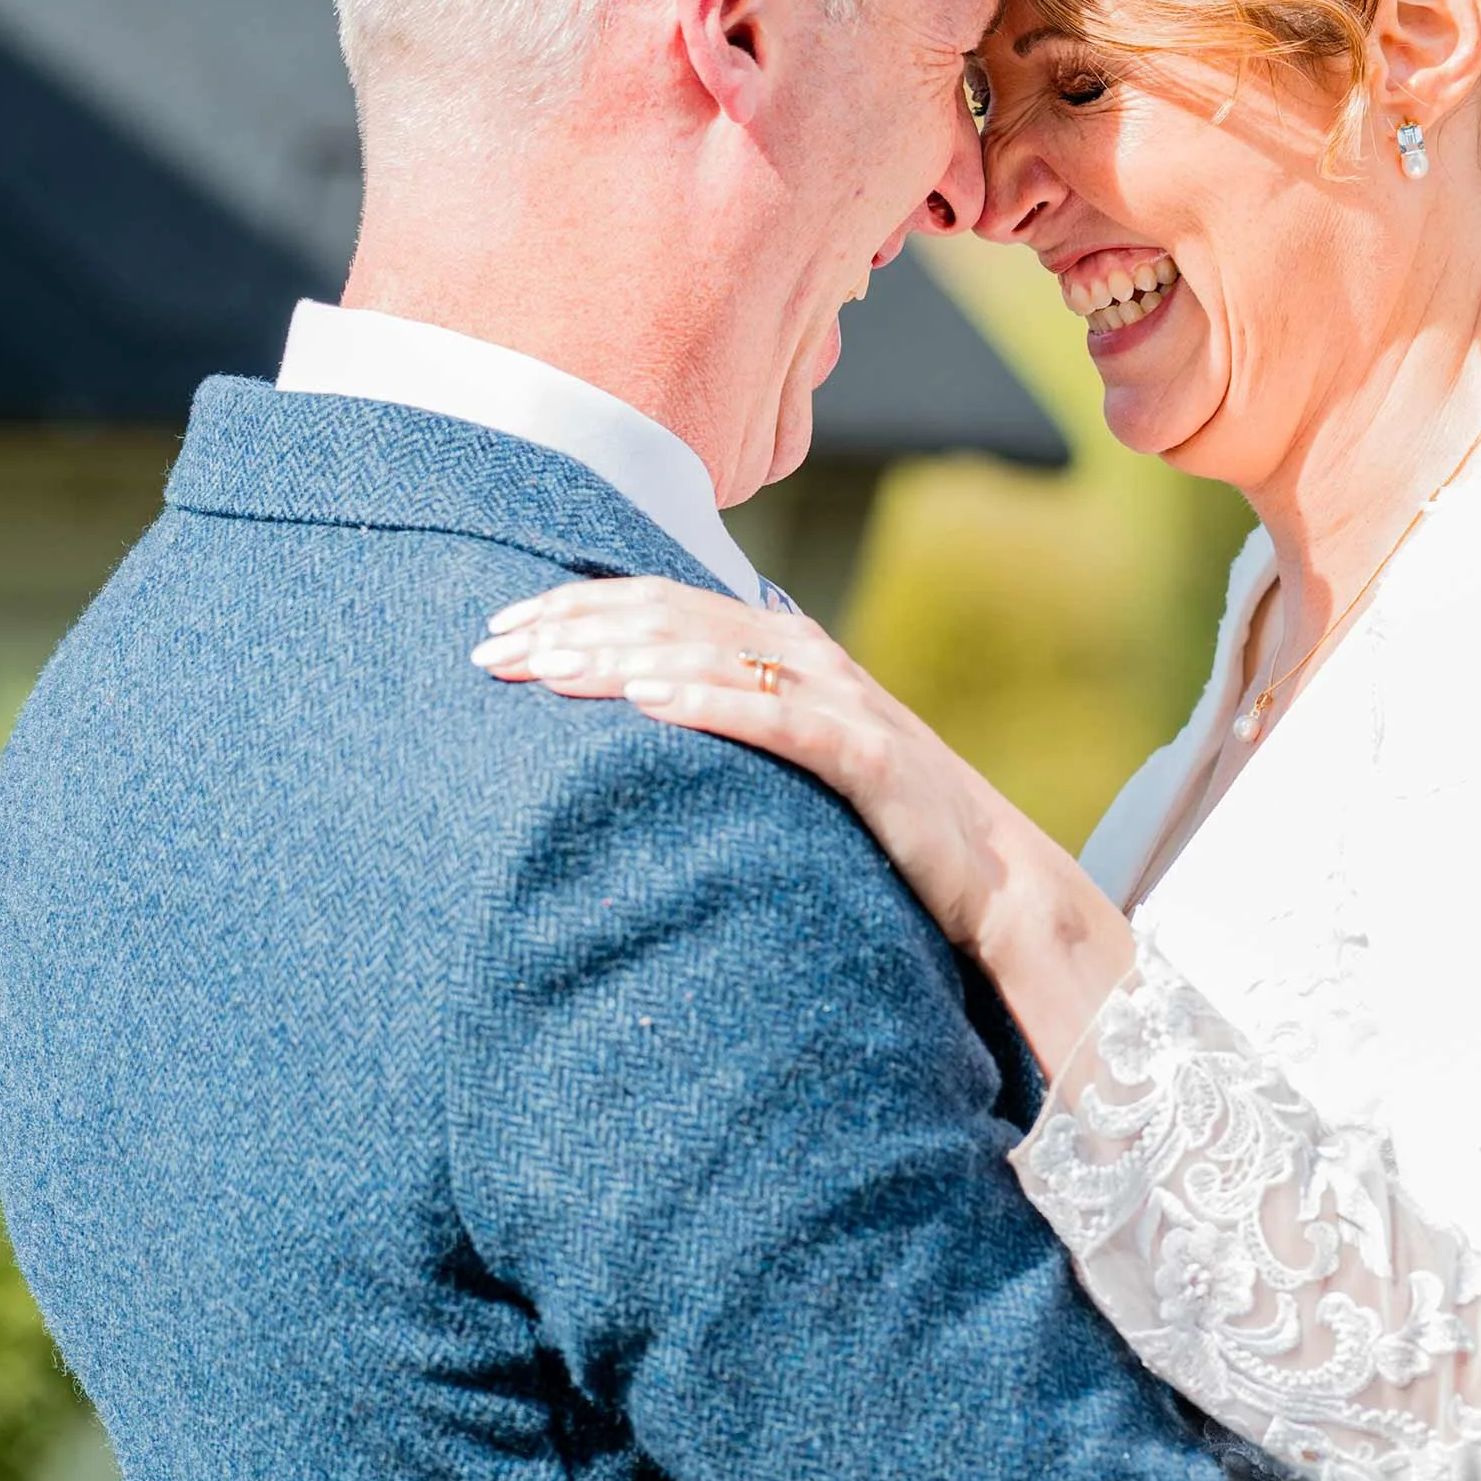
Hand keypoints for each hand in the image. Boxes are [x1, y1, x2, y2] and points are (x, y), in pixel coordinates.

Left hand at [472, 577, 1133, 1068]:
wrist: (992, 877)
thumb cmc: (881, 820)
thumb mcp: (793, 749)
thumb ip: (731, 710)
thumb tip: (637, 696)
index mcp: (784, 643)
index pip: (662, 602)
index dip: (577, 605)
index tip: (499, 628)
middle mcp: (808, 654)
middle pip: (670, 618)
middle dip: (573, 627)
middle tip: (488, 649)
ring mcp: (839, 700)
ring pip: (710, 655)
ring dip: (618, 655)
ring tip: (543, 667)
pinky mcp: (864, 754)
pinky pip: (774, 719)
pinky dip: (706, 700)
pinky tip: (643, 699)